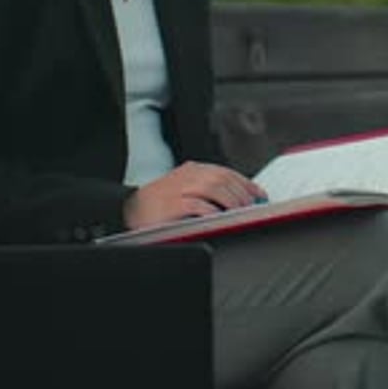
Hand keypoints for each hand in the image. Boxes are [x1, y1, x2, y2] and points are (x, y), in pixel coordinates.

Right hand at [123, 161, 266, 229]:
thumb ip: (207, 192)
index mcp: (191, 170)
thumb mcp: (183, 191)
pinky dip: (212, 210)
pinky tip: (220, 218)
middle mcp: (186, 176)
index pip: (225, 172)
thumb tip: (240, 201)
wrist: (127, 210)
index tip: (260, 195)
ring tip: (241, 213)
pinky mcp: (170, 205)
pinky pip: (196, 205)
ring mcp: (177, 189)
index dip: (246, 183)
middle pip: (222, 178)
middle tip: (253, 207)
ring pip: (212, 187)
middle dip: (242, 193)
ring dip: (231, 200)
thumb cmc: (159, 206)